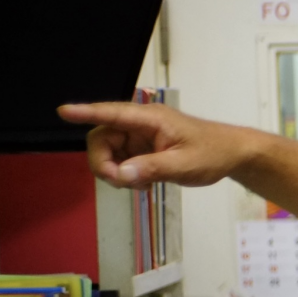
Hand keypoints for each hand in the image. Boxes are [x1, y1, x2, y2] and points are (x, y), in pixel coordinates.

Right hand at [58, 102, 252, 188]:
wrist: (234, 155)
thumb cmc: (214, 153)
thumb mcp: (184, 164)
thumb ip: (152, 168)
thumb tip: (121, 174)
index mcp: (151, 119)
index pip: (112, 113)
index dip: (86, 112)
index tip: (64, 112)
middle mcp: (141, 124)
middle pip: (102, 138)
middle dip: (104, 162)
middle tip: (122, 182)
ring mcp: (141, 137)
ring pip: (109, 153)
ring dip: (116, 172)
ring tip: (141, 184)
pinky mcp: (144, 150)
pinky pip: (122, 162)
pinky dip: (127, 175)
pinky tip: (145, 183)